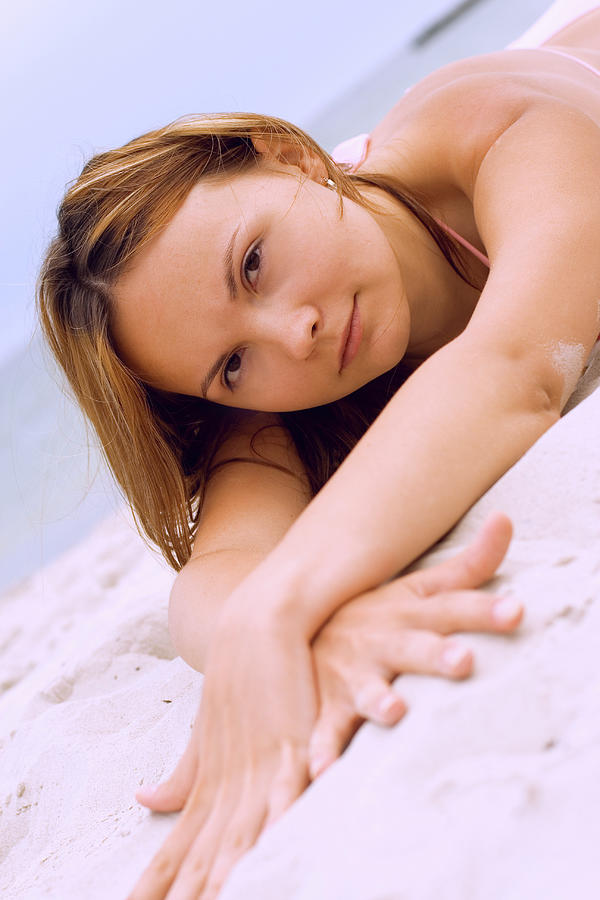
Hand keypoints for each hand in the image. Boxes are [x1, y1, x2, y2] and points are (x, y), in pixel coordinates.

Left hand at [129, 608, 316, 899]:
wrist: (257, 622)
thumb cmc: (237, 682)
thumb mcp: (207, 733)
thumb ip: (183, 773)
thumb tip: (143, 798)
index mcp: (209, 783)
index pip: (176, 849)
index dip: (156, 885)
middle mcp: (228, 780)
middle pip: (204, 854)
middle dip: (190, 893)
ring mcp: (259, 761)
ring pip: (242, 831)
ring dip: (230, 871)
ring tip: (218, 896)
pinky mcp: (294, 739)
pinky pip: (290, 783)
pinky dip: (283, 811)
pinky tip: (277, 838)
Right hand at [308, 512, 521, 777]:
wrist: (296, 629)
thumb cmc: (377, 615)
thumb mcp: (419, 588)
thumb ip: (468, 566)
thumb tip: (506, 519)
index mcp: (407, 613)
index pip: (451, 608)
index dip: (482, 610)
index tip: (516, 611)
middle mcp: (381, 640)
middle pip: (412, 646)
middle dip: (435, 654)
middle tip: (463, 660)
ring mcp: (350, 673)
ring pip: (366, 688)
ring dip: (378, 699)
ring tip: (395, 710)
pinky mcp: (325, 707)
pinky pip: (323, 731)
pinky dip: (322, 749)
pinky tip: (323, 770)